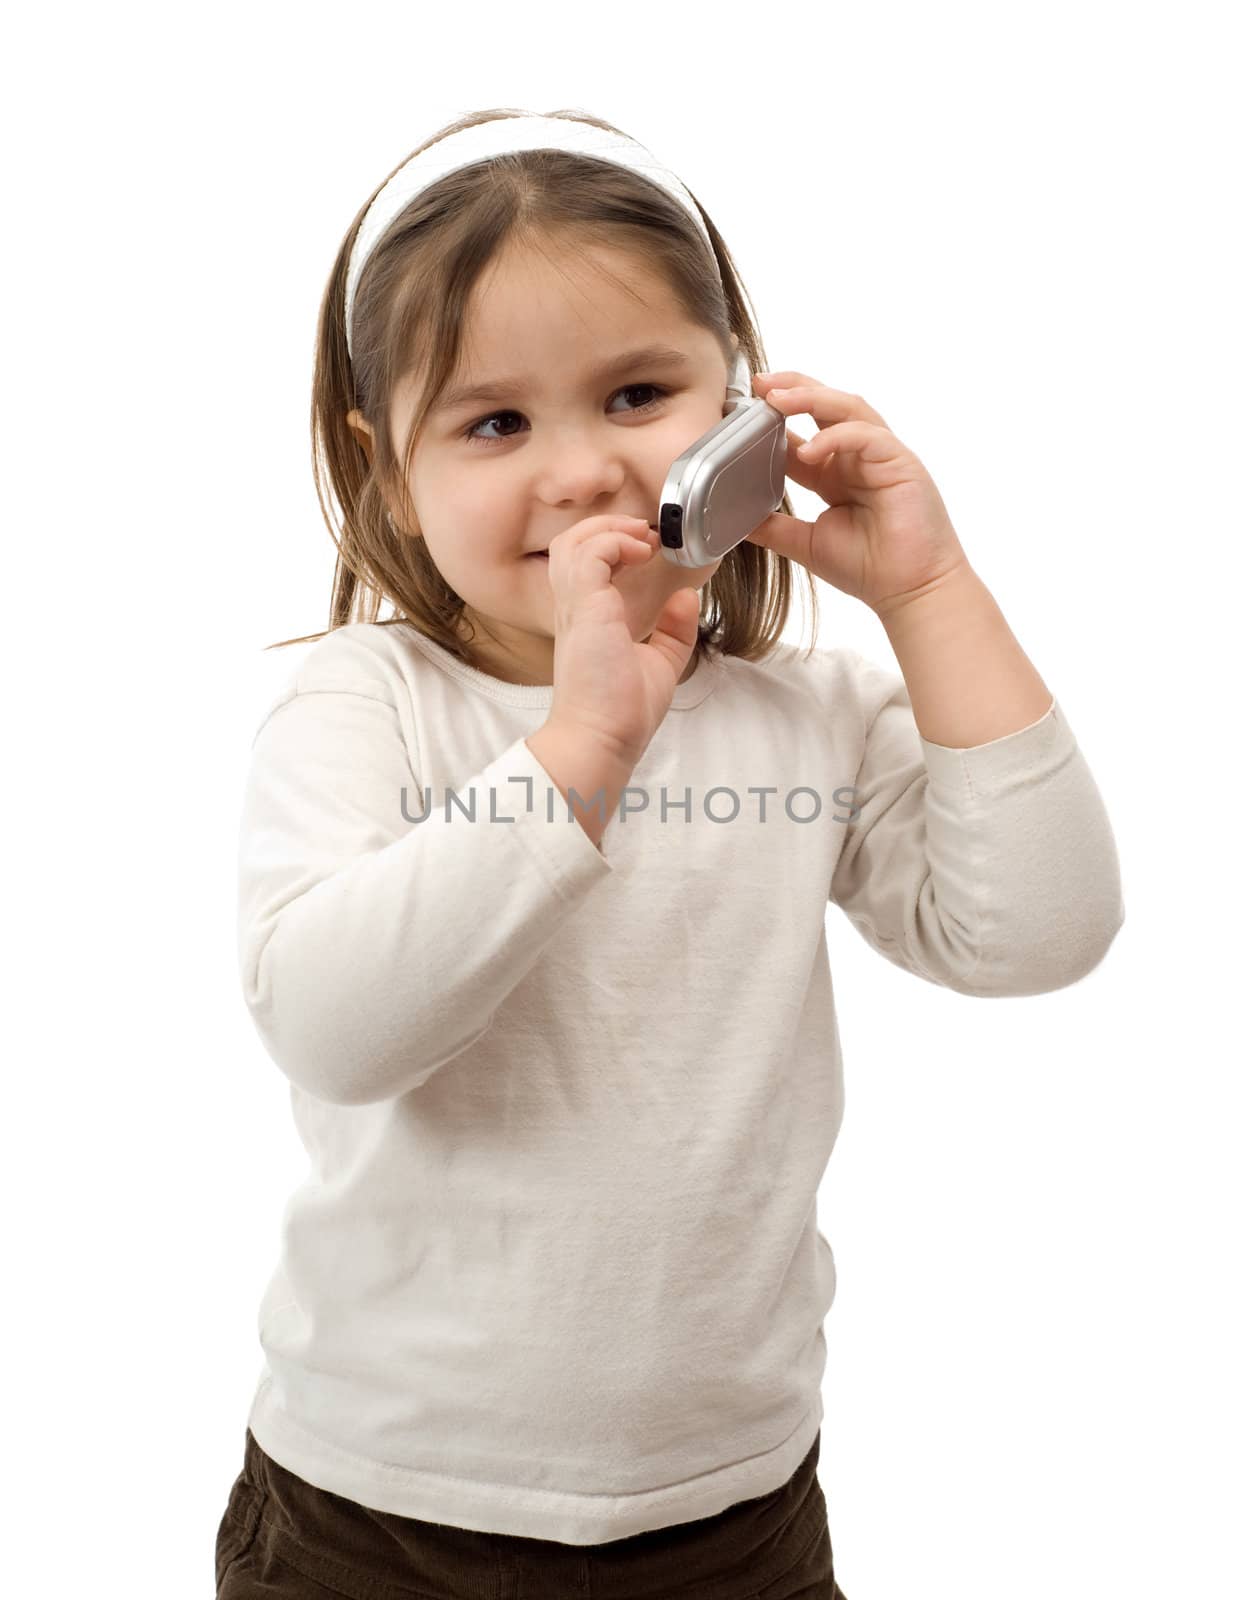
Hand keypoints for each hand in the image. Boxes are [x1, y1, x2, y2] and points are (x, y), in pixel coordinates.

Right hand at [545, 514, 700, 766]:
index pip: (583, 565)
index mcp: (587, 620)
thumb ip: (673, 631)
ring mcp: (576, 607)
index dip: (612, 545)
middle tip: (645, 534)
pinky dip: (615, 542)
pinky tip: (642, 553)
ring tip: (642, 539)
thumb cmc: (621, 713)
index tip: (648, 549)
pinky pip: (591, 554)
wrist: (602, 739)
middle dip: (607, 527)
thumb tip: (686, 597)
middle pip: (569, 544)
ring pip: (572, 542)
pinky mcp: (584, 608)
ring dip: (609, 529)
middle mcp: (574, 609)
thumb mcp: (659, 663)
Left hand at [746, 370, 973, 615]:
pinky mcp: (900, 462)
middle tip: (759, 384)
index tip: (740, 409)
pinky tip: (810, 449)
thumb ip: (773, 527)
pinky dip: (837, 436)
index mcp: (833, 474)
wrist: (910, 591)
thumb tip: (734, 519)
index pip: (799, 433)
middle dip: (792, 388)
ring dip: (811, 397)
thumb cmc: (869, 568)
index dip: (771, 420)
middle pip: (825, 405)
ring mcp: (880, 456)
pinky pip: (866, 435)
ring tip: (777, 399)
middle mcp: (856, 458)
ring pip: (846, 408)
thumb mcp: (806, 544)